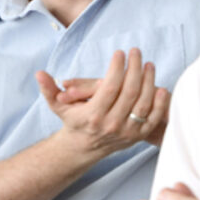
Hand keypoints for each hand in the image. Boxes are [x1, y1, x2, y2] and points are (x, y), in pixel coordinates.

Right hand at [38, 49, 169, 157]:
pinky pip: (153, 118)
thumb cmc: (73, 120)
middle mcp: (111, 124)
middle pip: (129, 92)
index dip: (117, 68)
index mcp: (93, 115)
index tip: (120, 53)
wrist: (85, 147)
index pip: (110, 87)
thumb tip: (39, 73)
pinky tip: (160, 86)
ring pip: (143, 103)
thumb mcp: (58, 106)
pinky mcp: (138, 136)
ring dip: (149, 81)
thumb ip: (49, 89)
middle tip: (136, 52)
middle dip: (135, 68)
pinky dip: (159, 103)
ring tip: (148, 64)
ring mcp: (127, 131)